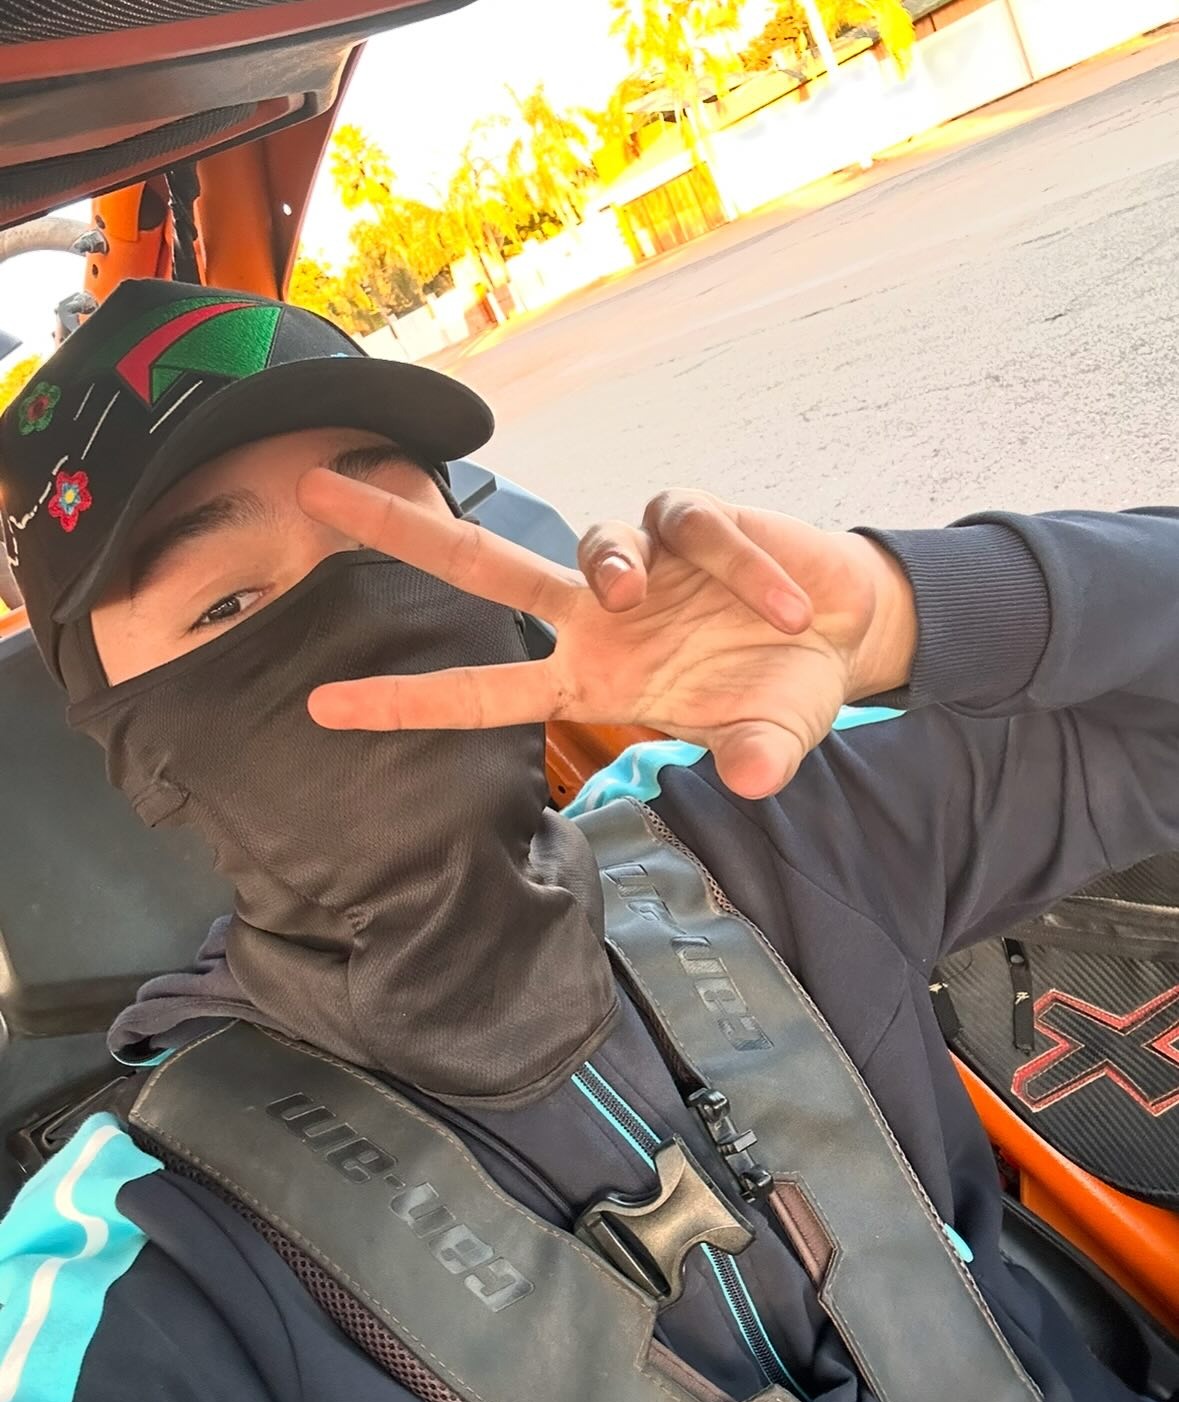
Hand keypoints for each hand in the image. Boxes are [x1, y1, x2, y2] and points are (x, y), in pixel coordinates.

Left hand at [296, 474, 916, 799]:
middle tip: (312, 488)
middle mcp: (599, 616)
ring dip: (614, 567)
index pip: (485, 689)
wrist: (844, 631)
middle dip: (400, 530)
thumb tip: (755, 779)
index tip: (322, 707)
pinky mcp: (696, 520)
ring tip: (647, 598)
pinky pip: (693, 525)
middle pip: (483, 567)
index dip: (406, 701)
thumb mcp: (772, 737)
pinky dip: (734, 564)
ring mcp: (643, 562)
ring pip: (592, 541)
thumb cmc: (784, 692)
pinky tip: (780, 604)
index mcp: (592, 678)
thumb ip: (757, 758)